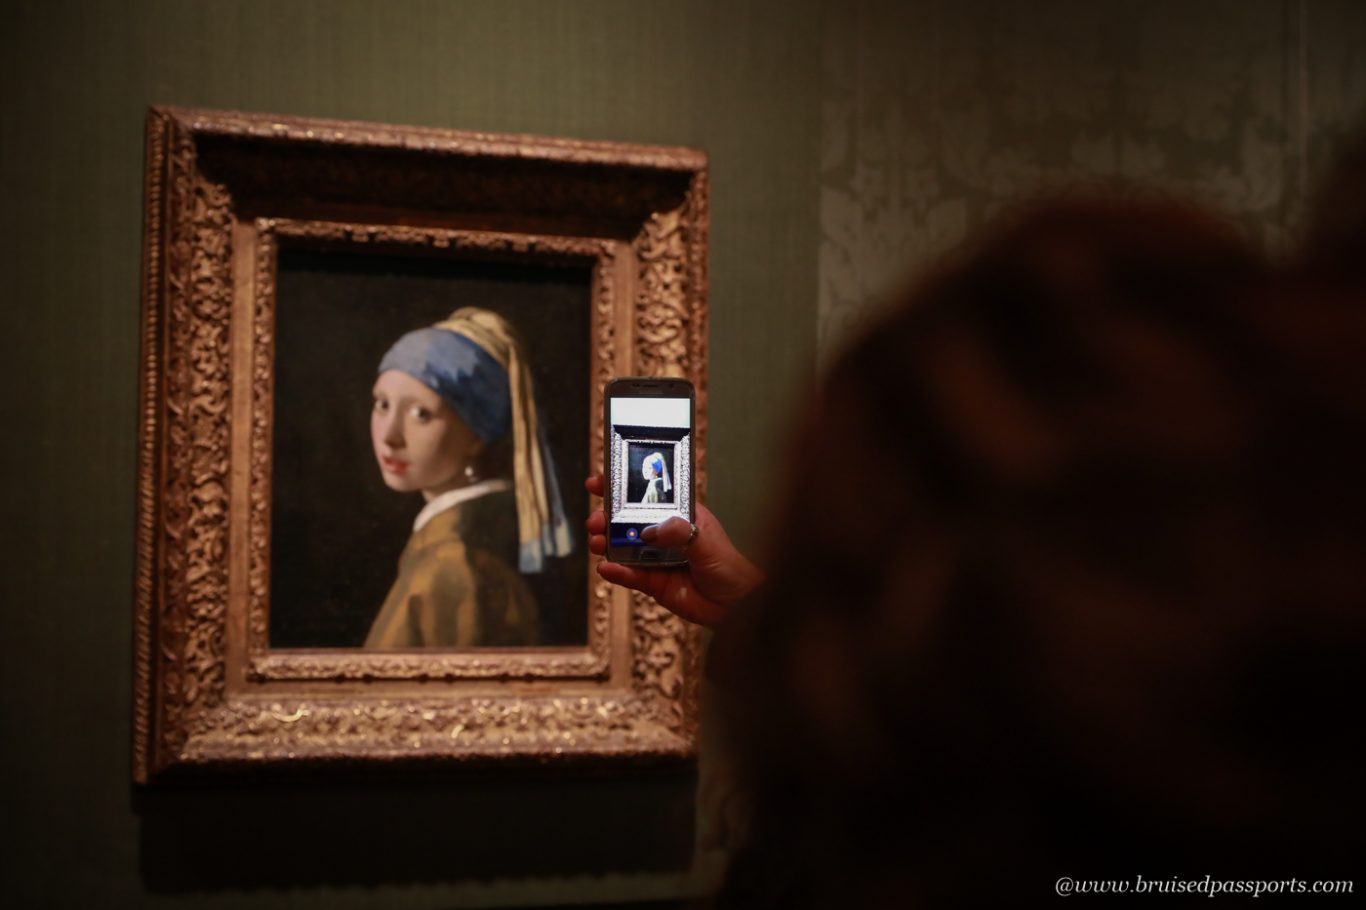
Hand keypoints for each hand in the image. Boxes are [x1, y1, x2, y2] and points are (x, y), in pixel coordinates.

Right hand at [584, 475, 762, 628]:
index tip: (598, 482)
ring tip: (597, 543)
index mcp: (678, 515)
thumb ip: (680, 532)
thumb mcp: (707, 541)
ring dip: (605, 543)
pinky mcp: (652, 583)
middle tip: (596, 521)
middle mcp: (663, 534)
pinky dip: (616, 572)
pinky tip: (606, 569)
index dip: (623, 487)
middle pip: (627, 520)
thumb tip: (650, 530)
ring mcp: (655, 558)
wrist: (735, 606)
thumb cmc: (728, 567)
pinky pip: (629, 576)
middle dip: (606, 517)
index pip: (647, 495)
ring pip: (622, 547)